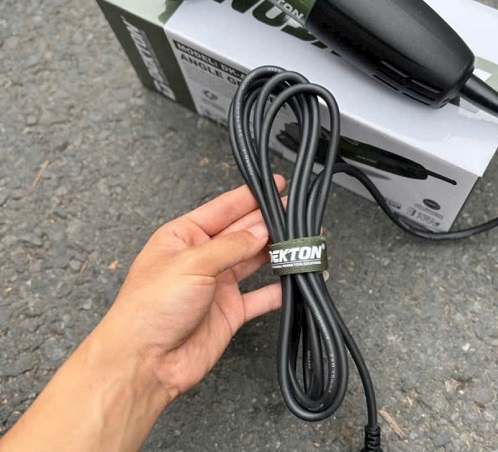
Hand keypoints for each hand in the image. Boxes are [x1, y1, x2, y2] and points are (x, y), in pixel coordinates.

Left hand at [96, 176, 284, 399]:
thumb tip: (261, 231)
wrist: (144, 363)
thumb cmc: (149, 308)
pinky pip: (260, 297)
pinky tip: (294, 281)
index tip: (276, 186)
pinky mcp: (229, 311)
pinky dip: (278, 290)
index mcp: (184, 236)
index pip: (223, 209)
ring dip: (276, 252)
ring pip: (254, 261)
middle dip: (269, 222)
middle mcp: (202, 257)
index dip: (250, 196)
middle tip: (296, 214)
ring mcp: (217, 285)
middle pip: (242, 232)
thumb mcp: (191, 264)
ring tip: (301, 241)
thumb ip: (231, 246)